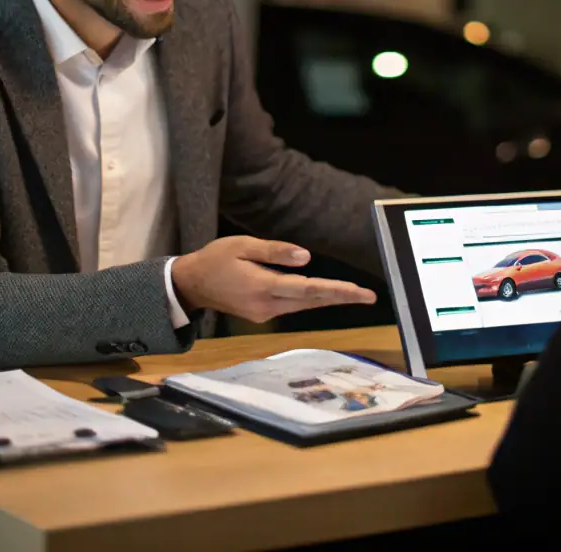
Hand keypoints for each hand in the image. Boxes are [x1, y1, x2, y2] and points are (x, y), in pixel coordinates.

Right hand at [171, 236, 376, 323]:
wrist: (192, 284)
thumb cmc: (216, 258)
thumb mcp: (243, 245)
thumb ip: (275, 252)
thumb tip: (306, 258)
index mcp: (263, 286)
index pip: (308, 289)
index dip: (337, 291)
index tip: (359, 293)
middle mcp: (266, 305)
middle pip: (312, 301)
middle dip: (341, 297)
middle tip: (369, 296)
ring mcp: (264, 313)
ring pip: (304, 305)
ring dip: (329, 299)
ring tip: (356, 294)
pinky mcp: (262, 314)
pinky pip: (292, 305)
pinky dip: (310, 299)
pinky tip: (325, 294)